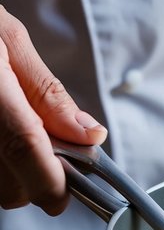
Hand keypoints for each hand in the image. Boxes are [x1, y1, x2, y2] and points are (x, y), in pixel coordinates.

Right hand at [0, 6, 106, 214]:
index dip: (56, 178)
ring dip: (14, 174)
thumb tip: (88, 134)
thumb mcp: (9, 40)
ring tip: (14, 130)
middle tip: (49, 143)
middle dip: (38, 178)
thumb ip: (48, 92)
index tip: (77, 180)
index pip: (25, 148)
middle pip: (11, 188)